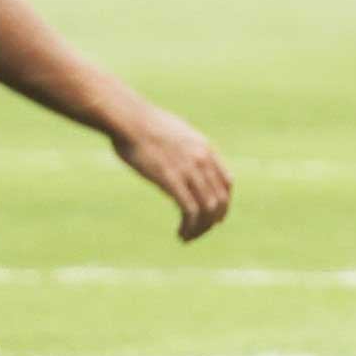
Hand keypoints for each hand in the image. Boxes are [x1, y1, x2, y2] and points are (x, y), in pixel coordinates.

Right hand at [115, 105, 231, 240]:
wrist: (128, 118)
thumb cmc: (143, 125)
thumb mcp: (174, 132)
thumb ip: (184, 147)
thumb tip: (180, 156)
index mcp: (205, 148)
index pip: (227, 183)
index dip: (222, 204)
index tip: (211, 217)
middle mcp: (203, 160)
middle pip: (220, 200)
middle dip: (212, 221)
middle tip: (198, 232)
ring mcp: (188, 169)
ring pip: (208, 209)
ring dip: (201, 228)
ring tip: (187, 237)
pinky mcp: (171, 179)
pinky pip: (190, 210)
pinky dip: (190, 226)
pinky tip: (180, 233)